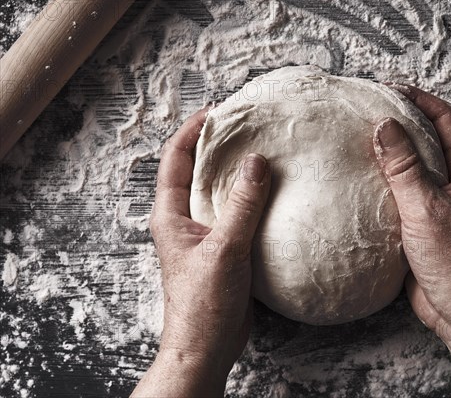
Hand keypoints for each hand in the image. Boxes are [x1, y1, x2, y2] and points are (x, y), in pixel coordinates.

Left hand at [133, 106, 270, 396]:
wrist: (207, 346)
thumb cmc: (204, 303)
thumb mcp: (224, 249)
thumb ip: (241, 206)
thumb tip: (256, 162)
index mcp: (171, 215)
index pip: (176, 159)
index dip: (193, 131)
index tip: (217, 111)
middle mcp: (185, 220)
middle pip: (197, 171)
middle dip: (218, 147)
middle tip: (246, 126)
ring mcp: (205, 234)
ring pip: (219, 192)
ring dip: (237, 173)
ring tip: (263, 152)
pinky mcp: (224, 248)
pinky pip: (236, 213)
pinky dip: (251, 199)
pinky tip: (273, 193)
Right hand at [373, 86, 450, 342]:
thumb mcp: (426, 208)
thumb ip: (405, 167)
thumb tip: (385, 126)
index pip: (446, 120)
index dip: (419, 99)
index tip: (390, 88)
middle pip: (428, 138)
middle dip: (401, 121)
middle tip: (369, 110)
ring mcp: (437, 202)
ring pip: (412, 165)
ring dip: (389, 152)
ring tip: (359, 140)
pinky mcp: (420, 221)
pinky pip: (400, 192)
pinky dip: (382, 181)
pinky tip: (359, 180)